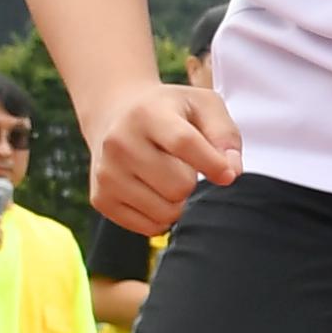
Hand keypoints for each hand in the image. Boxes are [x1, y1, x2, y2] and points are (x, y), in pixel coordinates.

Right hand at [86, 79, 240, 233]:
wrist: (115, 116)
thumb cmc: (169, 113)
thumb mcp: (203, 105)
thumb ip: (224, 135)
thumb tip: (231, 173)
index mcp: (147, 114)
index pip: (184, 143)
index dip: (213, 164)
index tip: (227, 174)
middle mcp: (119, 142)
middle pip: (179, 186)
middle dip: (192, 181)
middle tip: (181, 165)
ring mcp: (106, 173)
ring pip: (166, 211)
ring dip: (178, 201)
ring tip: (166, 177)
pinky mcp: (100, 199)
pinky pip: (149, 227)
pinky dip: (161, 216)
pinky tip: (153, 192)